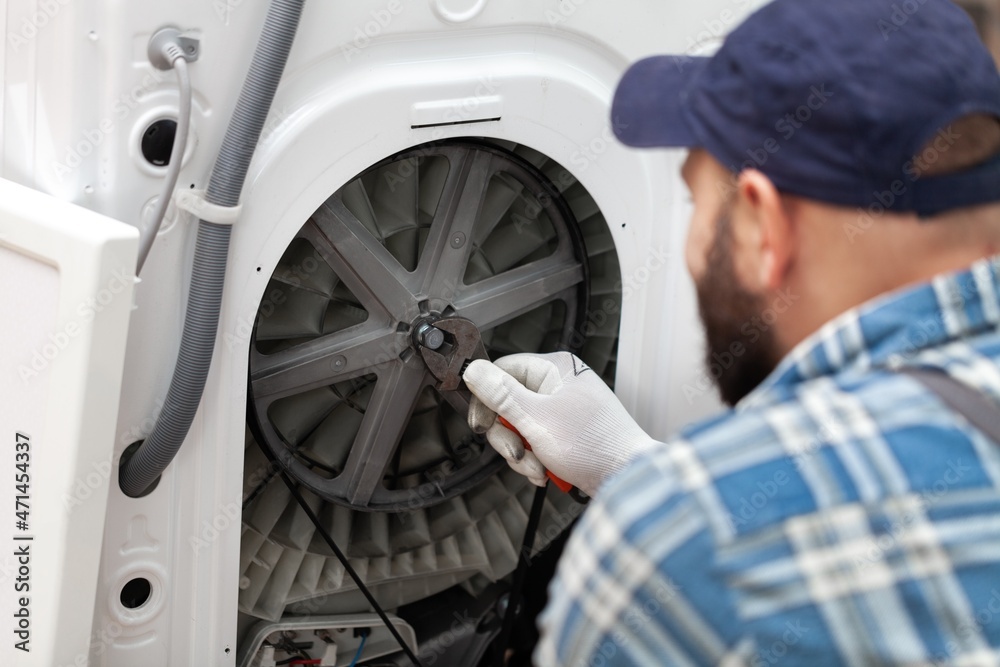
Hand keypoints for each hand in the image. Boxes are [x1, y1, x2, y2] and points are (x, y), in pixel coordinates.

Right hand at [464, 352, 659, 496]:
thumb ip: (501, 394)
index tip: (481, 425)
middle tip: (519, 451)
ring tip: (539, 467)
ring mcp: (562, 410)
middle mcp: (559, 385)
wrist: (628, 478)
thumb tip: (473, 370)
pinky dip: (536, 460)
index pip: (502, 371)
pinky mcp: (566, 433)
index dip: (486, 400)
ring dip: (523, 454)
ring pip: (520, 428)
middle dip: (510, 437)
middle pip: (508, 404)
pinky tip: (547, 472)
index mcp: (555, 368)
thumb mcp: (536, 418)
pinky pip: (535, 442)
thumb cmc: (596, 445)